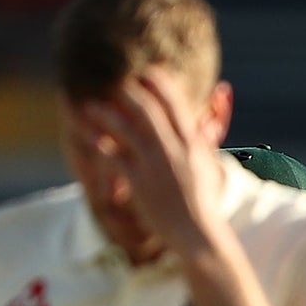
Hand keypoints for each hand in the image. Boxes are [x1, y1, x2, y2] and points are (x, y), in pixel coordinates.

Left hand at [82, 71, 225, 253]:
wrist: (197, 232)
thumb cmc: (204, 198)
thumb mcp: (208, 161)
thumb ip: (206, 134)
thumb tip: (216, 111)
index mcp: (191, 141)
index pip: (173, 101)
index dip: (157, 81)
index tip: (146, 73)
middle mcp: (172, 148)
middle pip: (145, 108)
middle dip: (127, 91)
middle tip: (113, 81)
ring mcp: (153, 165)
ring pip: (123, 128)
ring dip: (104, 113)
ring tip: (91, 106)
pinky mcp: (138, 182)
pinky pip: (112, 157)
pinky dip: (99, 145)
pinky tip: (89, 137)